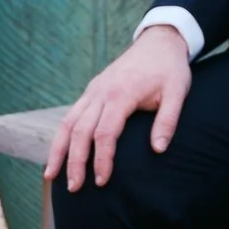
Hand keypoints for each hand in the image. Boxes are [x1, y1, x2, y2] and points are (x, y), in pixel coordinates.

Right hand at [47, 28, 189, 191]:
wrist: (159, 41)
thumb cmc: (169, 69)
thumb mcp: (177, 92)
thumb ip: (168, 121)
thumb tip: (158, 150)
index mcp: (121, 94)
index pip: (105, 133)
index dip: (102, 159)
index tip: (103, 181)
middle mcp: (101, 92)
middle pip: (80, 131)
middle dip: (74, 161)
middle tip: (73, 188)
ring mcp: (93, 90)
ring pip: (68, 122)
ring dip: (58, 150)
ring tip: (50, 176)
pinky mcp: (91, 91)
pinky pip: (71, 115)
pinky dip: (61, 136)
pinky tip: (57, 154)